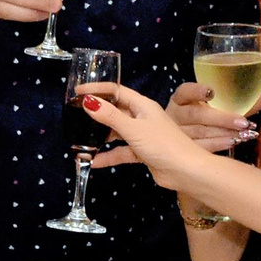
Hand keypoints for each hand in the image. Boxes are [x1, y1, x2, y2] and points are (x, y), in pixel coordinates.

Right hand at [79, 84, 209, 185]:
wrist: (186, 171)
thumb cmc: (163, 144)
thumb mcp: (133, 128)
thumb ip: (110, 116)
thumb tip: (88, 101)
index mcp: (142, 105)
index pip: (116, 91)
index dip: (97, 89)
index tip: (77, 92)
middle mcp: (142, 117)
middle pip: (115, 110)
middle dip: (97, 112)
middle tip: (75, 114)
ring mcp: (142, 135)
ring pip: (117, 132)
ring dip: (101, 136)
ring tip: (80, 139)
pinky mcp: (142, 152)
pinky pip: (121, 151)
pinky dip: (109, 155)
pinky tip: (94, 161)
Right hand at [162, 80, 249, 153]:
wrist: (173, 138)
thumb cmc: (199, 117)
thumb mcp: (211, 106)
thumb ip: (235, 102)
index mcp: (180, 100)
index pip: (185, 92)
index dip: (197, 91)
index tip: (212, 92)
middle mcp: (175, 115)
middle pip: (196, 115)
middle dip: (222, 118)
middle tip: (244, 122)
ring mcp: (176, 135)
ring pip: (200, 133)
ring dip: (224, 133)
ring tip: (244, 133)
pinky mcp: (181, 151)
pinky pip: (200, 147)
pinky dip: (218, 144)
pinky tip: (233, 142)